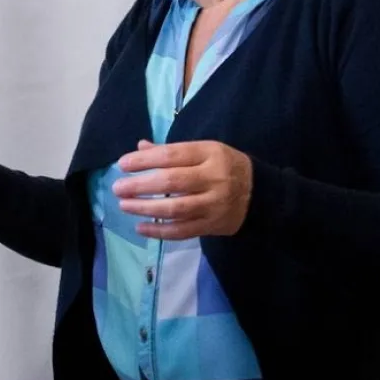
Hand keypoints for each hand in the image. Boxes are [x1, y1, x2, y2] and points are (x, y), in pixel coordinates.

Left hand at [113, 140, 252, 239]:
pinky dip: (160, 231)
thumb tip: (139, 148)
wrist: (261, 193)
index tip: (122, 164)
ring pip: (176, 208)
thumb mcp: (204, 151)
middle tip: (118, 187)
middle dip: (141, 185)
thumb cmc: (225, 166)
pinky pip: (183, 231)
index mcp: (210, 153)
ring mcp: (214, 204)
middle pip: (172, 182)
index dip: (144, 160)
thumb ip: (172, 152)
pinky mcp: (213, 225)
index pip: (172, 156)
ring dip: (146, 208)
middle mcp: (213, 178)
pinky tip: (141, 227)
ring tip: (124, 205)